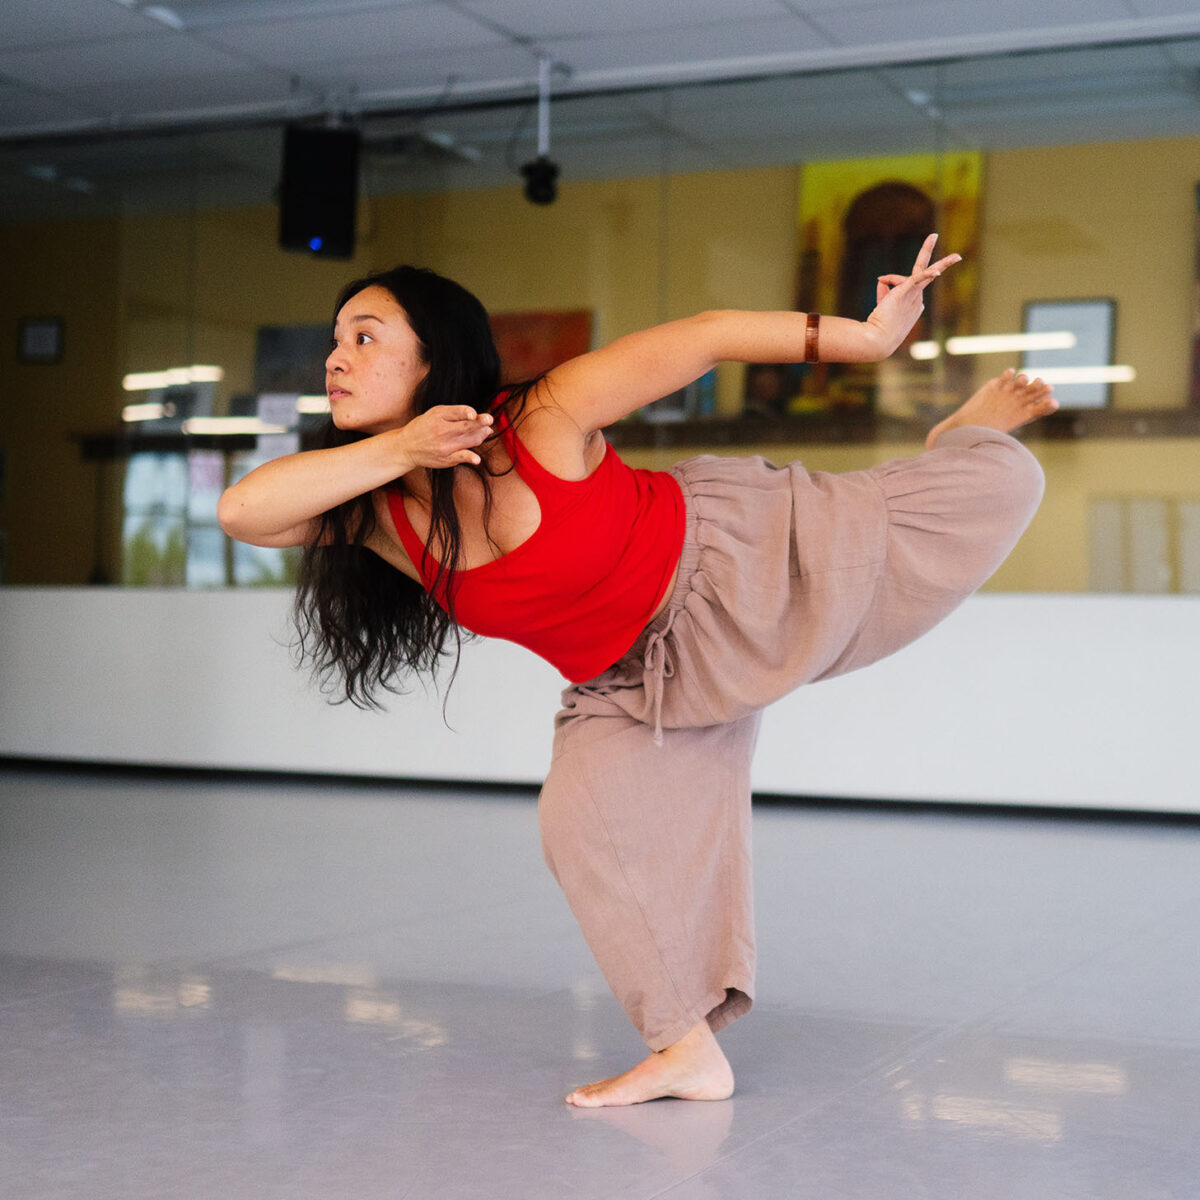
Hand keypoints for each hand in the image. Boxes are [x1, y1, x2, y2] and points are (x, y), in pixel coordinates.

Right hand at [393, 405, 493, 470]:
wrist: (406, 447)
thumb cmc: (425, 427)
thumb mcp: (435, 414)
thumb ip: (457, 414)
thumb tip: (482, 420)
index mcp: (438, 416)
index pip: (456, 412)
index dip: (467, 413)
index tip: (474, 415)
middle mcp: (441, 431)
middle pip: (465, 426)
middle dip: (479, 423)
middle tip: (489, 420)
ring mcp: (444, 446)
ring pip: (469, 440)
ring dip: (481, 435)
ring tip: (486, 431)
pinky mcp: (446, 459)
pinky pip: (461, 457)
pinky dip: (470, 458)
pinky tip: (476, 459)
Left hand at [862, 233, 960, 358]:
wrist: (878, 340)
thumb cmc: (879, 326)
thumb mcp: (883, 304)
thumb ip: (884, 289)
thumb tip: (882, 278)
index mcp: (915, 303)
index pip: (906, 283)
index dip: (890, 282)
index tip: (880, 286)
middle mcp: (918, 300)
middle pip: (928, 276)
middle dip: (943, 264)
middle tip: (957, 256)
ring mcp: (914, 297)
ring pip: (923, 271)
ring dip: (927, 250)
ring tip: (934, 236)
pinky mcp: (905, 293)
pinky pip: (917, 278)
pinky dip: (925, 274)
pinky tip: (937, 272)